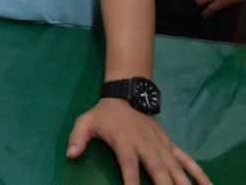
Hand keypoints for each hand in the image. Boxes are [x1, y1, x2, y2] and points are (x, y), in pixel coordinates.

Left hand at [67, 98, 209, 184]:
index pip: (129, 167)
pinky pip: (187, 161)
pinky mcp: (170, 145)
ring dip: (184, 184)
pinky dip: (199, 174)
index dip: (132, 183)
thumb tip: (70, 155)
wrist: (129, 93)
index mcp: (125, 143)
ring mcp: (161, 146)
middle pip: (158, 172)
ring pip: (176, 169)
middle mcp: (146, 146)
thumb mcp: (86, 122)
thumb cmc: (105, 113)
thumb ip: (77, 138)